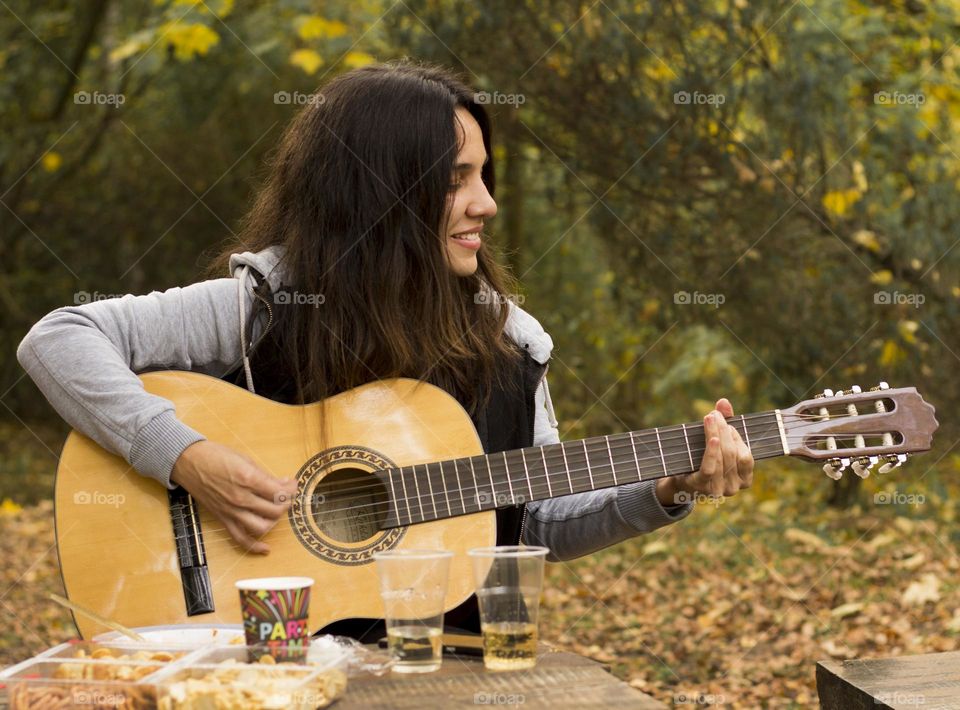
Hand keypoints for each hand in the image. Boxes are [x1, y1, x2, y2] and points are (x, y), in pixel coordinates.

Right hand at [171, 440, 297, 553]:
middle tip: (287, 495)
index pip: (280, 492)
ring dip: (275, 521)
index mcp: (249, 479)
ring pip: (263, 526)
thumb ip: (265, 475)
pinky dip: (254, 546)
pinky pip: (240, 538)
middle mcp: (241, 498)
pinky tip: (266, 548)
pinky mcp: (223, 518)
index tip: (293, 484)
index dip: (291, 489)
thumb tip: (284, 483)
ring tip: (276, 511)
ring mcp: (232, 510)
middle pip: (275, 510)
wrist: (189, 462)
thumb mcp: (245, 459)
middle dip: (286, 503)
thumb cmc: (215, 456)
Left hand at [655, 398, 753, 505]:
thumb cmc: (704, 459)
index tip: (728, 423)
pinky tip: (713, 438)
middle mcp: (734, 488)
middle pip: (732, 454)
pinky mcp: (701, 486)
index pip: (746, 457)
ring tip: (710, 419)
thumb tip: (723, 401)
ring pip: (722, 458)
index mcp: (744, 479)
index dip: (737, 438)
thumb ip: (724, 422)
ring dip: (715, 435)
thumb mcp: (717, 442)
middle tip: (714, 415)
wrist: (681, 480)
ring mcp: (718, 489)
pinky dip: (712, 452)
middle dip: (724, 431)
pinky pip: (709, 468)